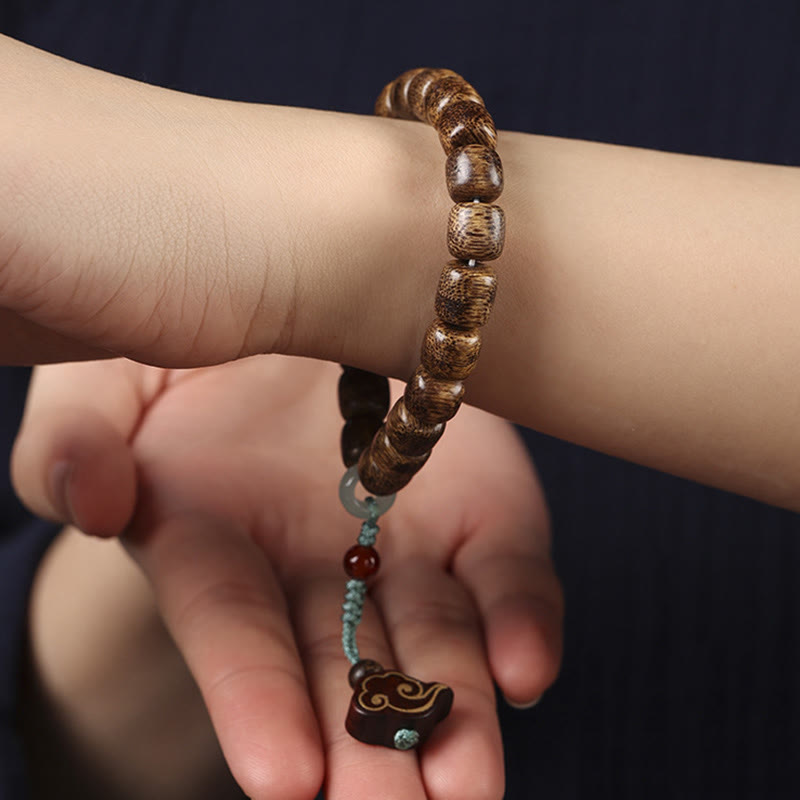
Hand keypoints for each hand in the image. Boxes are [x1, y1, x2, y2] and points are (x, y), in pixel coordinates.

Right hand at [13, 355, 561, 799]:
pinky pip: (505, 574)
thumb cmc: (194, 337)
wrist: (304, 303)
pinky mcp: (479, 512)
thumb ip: (76, 440)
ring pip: (431, 644)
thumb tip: (92, 503)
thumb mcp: (110, 372)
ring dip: (454, 715)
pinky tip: (525, 671)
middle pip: (339, 668)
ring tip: (468, 784)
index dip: (252, 697)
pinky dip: (520, 623)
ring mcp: (405, 542)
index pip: (231, 628)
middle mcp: (315, 561)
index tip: (282, 776)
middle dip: (363, 748)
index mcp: (216, 537)